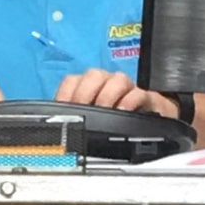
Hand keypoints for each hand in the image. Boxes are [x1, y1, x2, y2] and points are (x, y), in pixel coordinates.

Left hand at [54, 68, 179, 116]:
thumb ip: (75, 119)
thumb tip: (57, 129)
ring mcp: (126, 90)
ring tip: (105, 112)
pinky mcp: (146, 98)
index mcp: (88, 88)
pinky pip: (138, 93)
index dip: (66, 94)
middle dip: (86, 93)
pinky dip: (129, 101)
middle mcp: (106, 84)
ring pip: (117, 79)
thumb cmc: (113, 123)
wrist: (148, 127)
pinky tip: (123, 113)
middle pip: (94, 75)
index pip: (72, 81)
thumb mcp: (90, 123)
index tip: (64, 110)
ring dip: (108, 95)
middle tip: (85, 111)